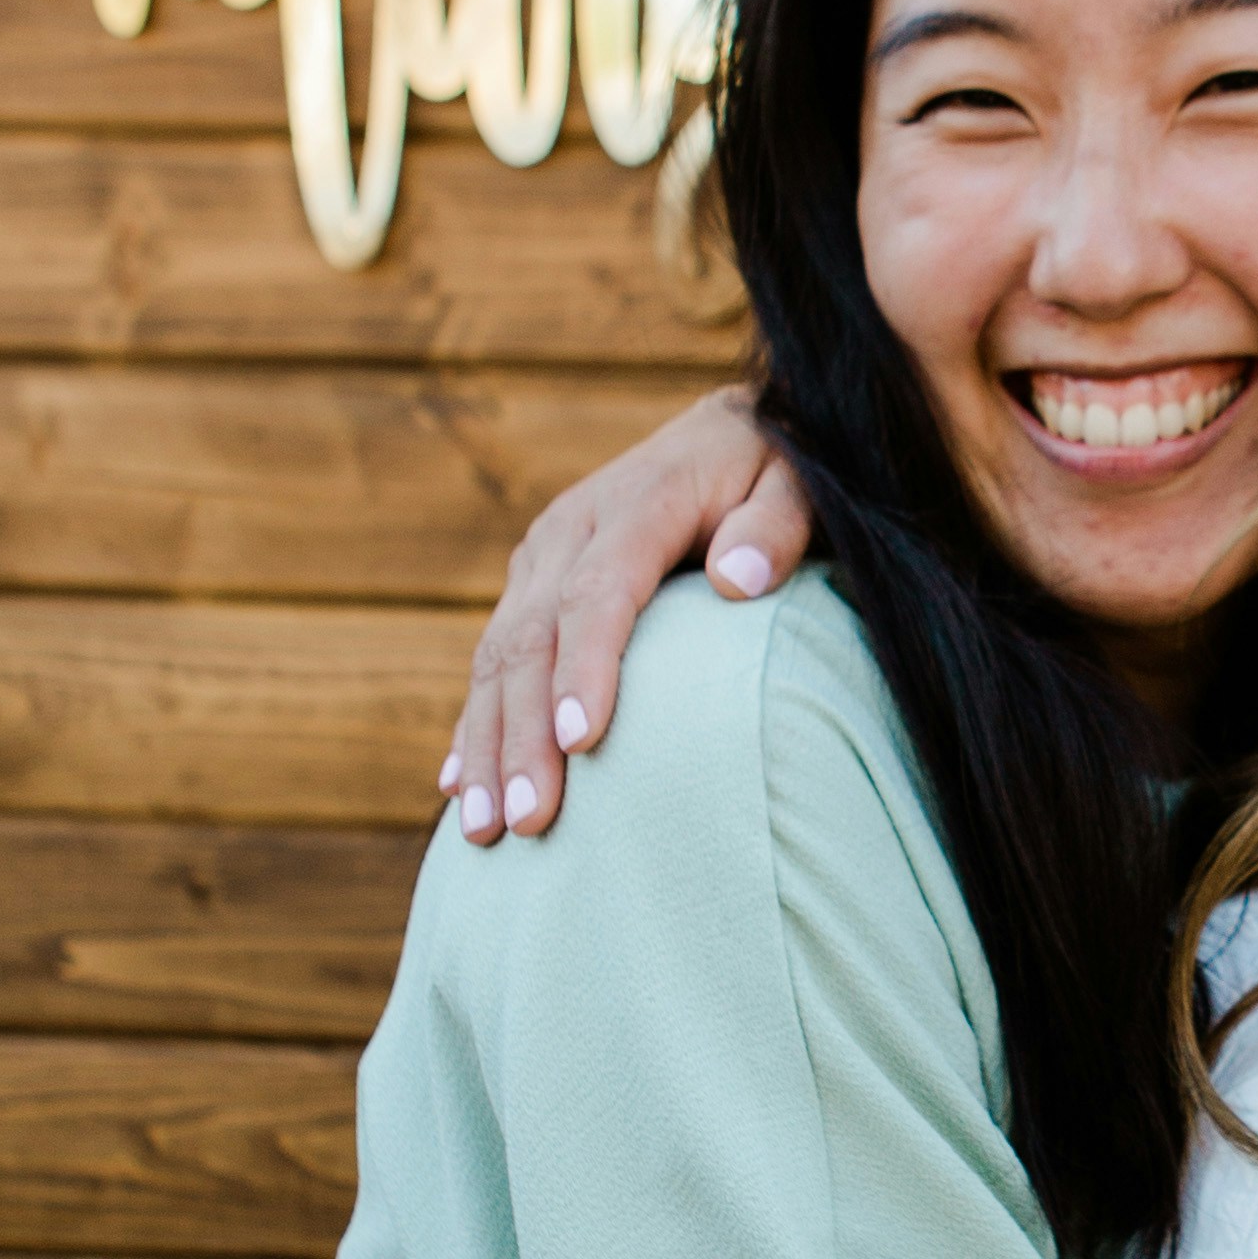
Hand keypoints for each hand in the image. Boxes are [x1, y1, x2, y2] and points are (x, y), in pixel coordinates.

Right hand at [440, 394, 815, 840]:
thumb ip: (777, 525)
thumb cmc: (782, 468)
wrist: (739, 429)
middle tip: (528, 821)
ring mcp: (543, 557)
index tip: (583, 743)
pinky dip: (475, 723)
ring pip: (497, 655)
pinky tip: (457, 785)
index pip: (599, 591)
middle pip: (532, 637)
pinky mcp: (532, 584)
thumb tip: (739, 579)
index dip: (586, 666)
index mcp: (640, 500)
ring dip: (486, 744)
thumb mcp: (800, 480)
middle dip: (523, 734)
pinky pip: (492, 659)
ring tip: (483, 830)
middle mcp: (573, 527)